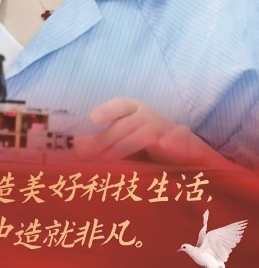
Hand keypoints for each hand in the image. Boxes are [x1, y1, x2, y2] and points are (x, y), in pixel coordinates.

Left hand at [74, 97, 228, 166]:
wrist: (188, 162)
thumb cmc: (149, 153)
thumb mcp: (123, 147)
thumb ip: (103, 145)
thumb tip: (76, 147)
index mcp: (137, 114)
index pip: (123, 105)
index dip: (108, 110)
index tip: (92, 119)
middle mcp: (153, 118)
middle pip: (128, 123)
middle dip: (107, 138)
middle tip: (87, 154)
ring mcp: (171, 130)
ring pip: (146, 131)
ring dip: (125, 145)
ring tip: (106, 159)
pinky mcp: (191, 143)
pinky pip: (182, 137)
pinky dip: (174, 138)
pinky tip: (163, 144)